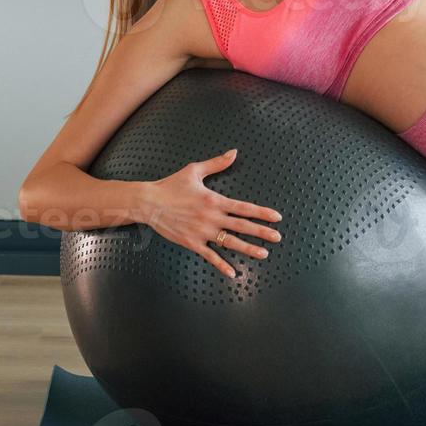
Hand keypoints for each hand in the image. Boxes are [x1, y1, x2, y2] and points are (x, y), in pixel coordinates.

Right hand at [140, 149, 282, 278]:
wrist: (148, 202)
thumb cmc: (170, 186)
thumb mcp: (194, 171)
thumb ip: (217, 164)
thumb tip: (234, 153)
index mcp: (214, 200)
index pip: (244, 208)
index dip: (262, 213)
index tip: (277, 218)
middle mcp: (211, 217)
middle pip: (242, 226)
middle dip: (262, 232)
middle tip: (277, 238)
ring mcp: (202, 232)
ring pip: (230, 242)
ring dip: (248, 249)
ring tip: (263, 254)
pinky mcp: (191, 243)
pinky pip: (210, 256)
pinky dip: (222, 265)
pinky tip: (233, 273)